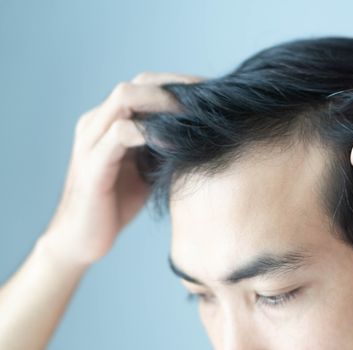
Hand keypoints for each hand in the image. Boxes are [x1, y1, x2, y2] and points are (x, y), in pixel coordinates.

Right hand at [40, 72, 202, 264]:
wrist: (82, 239)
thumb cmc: (118, 201)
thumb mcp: (147, 166)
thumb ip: (164, 144)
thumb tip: (203, 130)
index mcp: (110, 119)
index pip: (147, 85)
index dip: (180, 84)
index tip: (214, 92)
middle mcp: (97, 121)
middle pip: (138, 83)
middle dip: (177, 87)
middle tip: (210, 99)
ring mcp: (91, 139)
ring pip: (125, 97)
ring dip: (164, 102)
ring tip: (195, 114)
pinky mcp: (92, 164)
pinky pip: (119, 134)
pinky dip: (149, 132)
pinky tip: (174, 143)